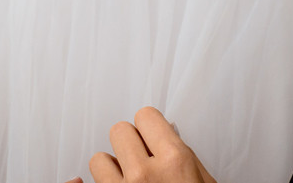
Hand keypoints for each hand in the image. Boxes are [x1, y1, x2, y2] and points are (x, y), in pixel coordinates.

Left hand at [90, 107, 216, 182]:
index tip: (152, 134)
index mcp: (175, 161)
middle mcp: (145, 174)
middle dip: (131, 143)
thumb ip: (186, 156)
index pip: (145, 116)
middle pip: (120, 131)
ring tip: (126, 178)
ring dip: (113, 167)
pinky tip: (103, 182)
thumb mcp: (204, 181)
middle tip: (140, 156)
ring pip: (99, 158)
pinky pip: (87, 181)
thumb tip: (169, 133)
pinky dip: (94, 182)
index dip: (149, 126)